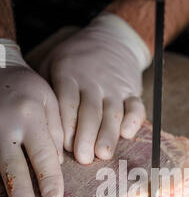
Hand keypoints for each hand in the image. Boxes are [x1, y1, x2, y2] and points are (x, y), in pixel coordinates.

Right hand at [0, 40, 63, 196]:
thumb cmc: (27, 88)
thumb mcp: (49, 100)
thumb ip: (57, 130)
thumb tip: (58, 164)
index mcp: (30, 116)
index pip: (42, 153)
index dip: (49, 178)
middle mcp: (5, 126)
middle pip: (12, 165)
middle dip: (20, 192)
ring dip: (3, 190)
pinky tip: (0, 195)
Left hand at [39, 13, 151, 163]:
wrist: (110, 39)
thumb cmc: (73, 60)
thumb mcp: (52, 64)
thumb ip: (47, 90)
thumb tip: (44, 128)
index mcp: (69, 73)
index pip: (68, 100)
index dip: (68, 123)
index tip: (66, 146)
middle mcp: (93, 81)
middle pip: (91, 111)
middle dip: (87, 135)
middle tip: (84, 158)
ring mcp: (114, 87)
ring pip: (112, 112)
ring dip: (108, 134)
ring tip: (103, 154)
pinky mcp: (132, 91)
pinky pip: (135, 106)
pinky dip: (134, 120)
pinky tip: (127, 134)